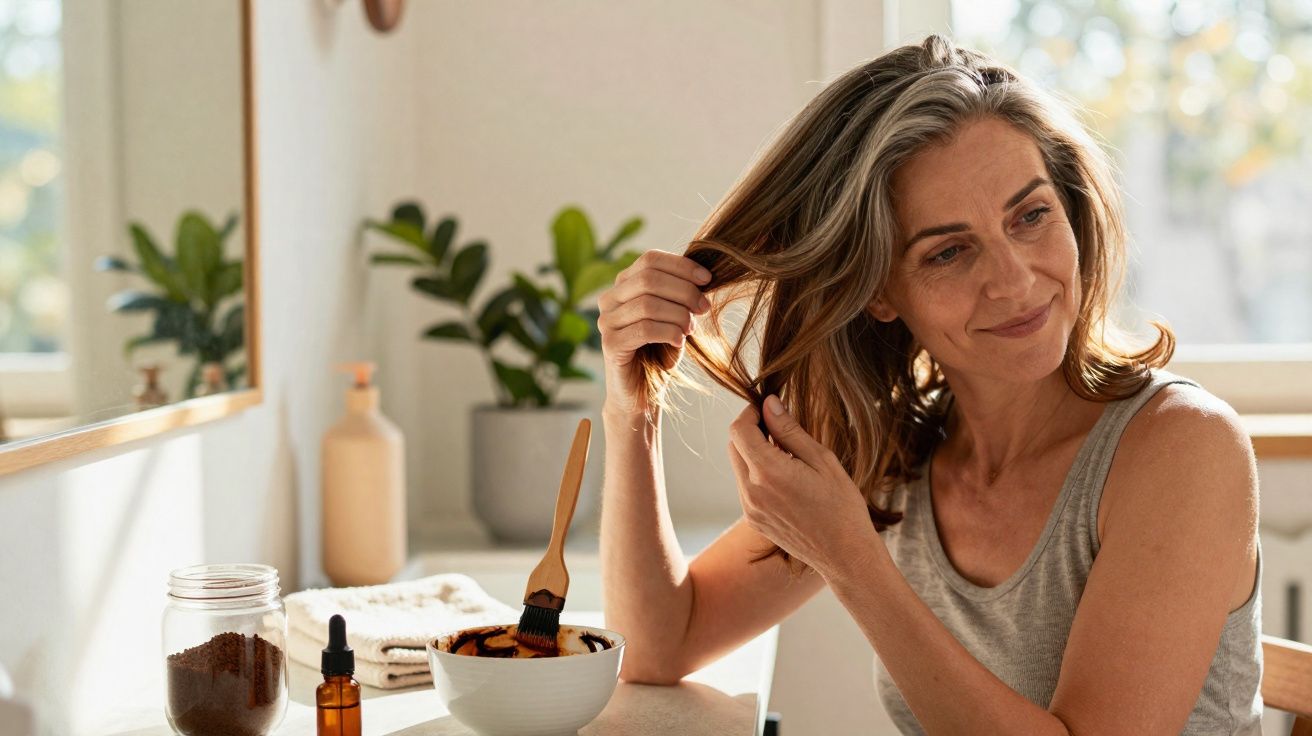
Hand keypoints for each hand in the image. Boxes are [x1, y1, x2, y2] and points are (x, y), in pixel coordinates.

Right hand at [597, 249, 711, 416]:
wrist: (644, 393)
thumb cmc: (661, 352)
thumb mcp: (675, 316)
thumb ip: (681, 294)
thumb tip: (704, 276)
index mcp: (623, 285)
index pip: (650, 259)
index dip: (681, 266)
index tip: (708, 279)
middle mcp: (610, 299)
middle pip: (649, 278)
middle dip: (684, 291)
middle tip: (704, 308)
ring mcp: (606, 321)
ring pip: (648, 304)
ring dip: (678, 314)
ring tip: (691, 329)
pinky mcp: (610, 344)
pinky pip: (644, 329)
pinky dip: (668, 332)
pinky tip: (679, 341)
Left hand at [726, 395, 877, 578]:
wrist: (845, 555)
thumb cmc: (842, 506)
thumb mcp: (822, 460)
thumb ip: (789, 431)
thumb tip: (769, 404)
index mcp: (769, 472)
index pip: (739, 430)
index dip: (750, 413)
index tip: (768, 409)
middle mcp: (752, 491)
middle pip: (734, 446)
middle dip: (751, 432)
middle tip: (780, 431)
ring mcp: (749, 509)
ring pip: (739, 466)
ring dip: (754, 454)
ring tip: (788, 458)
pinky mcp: (753, 521)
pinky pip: (746, 487)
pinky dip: (758, 475)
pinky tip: (786, 480)